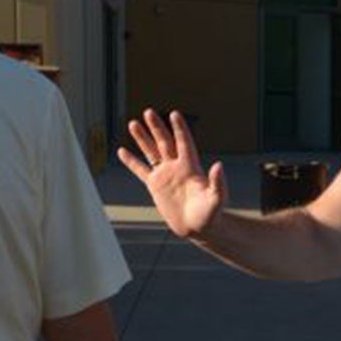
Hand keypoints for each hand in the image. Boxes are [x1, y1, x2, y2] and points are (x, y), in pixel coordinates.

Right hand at [117, 109, 225, 239]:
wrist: (197, 228)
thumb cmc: (210, 215)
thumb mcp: (217, 199)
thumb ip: (218, 182)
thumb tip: (219, 165)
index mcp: (191, 167)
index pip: (184, 142)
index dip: (180, 129)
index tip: (174, 113)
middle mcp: (177, 167)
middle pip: (165, 142)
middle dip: (156, 127)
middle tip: (148, 112)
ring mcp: (165, 175)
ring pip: (151, 152)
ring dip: (142, 138)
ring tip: (133, 123)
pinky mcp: (155, 186)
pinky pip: (141, 171)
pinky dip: (131, 162)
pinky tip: (122, 151)